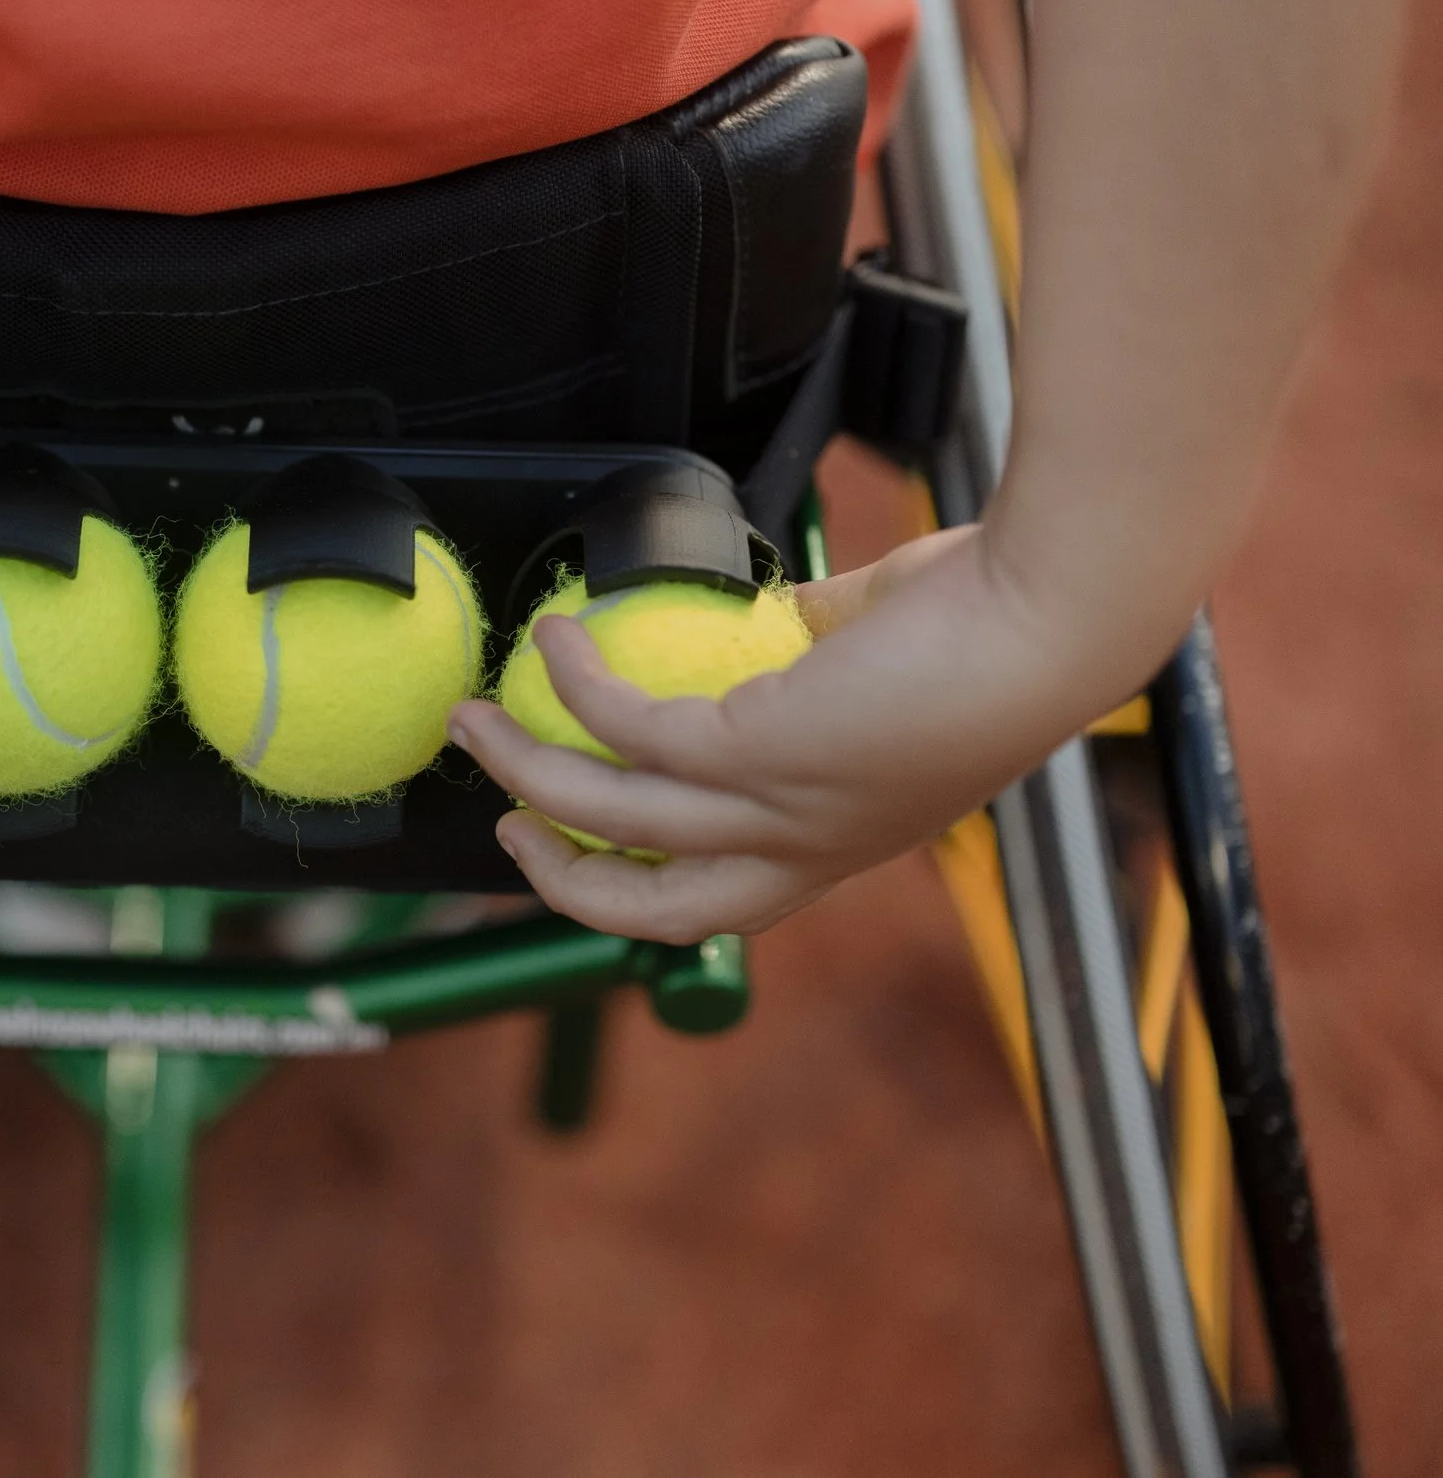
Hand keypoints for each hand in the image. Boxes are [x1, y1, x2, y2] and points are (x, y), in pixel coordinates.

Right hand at [448, 526, 1169, 942]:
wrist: (1056, 617)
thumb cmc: (999, 627)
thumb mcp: (884, 667)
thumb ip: (814, 654)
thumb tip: (765, 621)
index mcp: (836, 844)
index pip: (716, 899)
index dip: (630, 885)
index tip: (578, 839)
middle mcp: (803, 850)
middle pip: (647, 911)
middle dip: (558, 877)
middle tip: (505, 821)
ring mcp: (777, 809)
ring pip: (607, 819)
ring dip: (524, 772)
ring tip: (472, 717)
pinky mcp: (760, 750)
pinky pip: (628, 727)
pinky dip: (576, 680)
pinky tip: (555, 634)